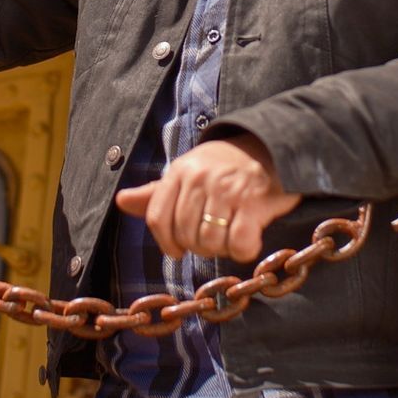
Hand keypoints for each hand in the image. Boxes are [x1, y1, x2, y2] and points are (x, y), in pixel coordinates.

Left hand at [112, 135, 300, 262]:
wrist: (276, 146)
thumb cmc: (227, 165)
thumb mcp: (189, 171)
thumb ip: (157, 192)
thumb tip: (121, 201)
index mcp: (180, 171)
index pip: (157, 218)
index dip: (166, 242)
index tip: (178, 250)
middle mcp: (200, 178)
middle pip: (185, 235)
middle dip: (198, 246)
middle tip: (215, 237)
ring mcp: (228, 190)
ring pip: (210, 243)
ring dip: (221, 249)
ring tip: (231, 235)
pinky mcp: (255, 203)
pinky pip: (239, 244)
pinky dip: (243, 250)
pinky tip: (249, 240)